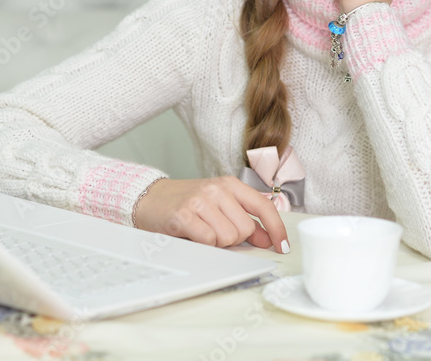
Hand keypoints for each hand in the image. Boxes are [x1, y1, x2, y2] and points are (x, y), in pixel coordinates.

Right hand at [133, 176, 289, 252]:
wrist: (148, 199)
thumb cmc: (185, 204)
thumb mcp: (218, 206)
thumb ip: (243, 220)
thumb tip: (266, 238)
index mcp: (229, 184)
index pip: (263, 206)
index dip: (276, 228)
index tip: (282, 245)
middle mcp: (216, 189)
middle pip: (245, 229)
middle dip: (233, 238)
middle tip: (214, 230)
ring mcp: (200, 200)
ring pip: (228, 237)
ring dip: (216, 242)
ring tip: (201, 231)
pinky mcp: (184, 215)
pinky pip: (208, 241)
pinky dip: (202, 244)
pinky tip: (191, 234)